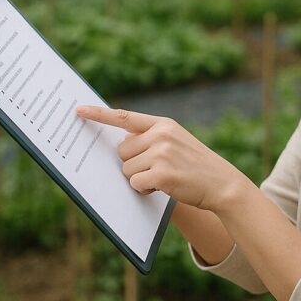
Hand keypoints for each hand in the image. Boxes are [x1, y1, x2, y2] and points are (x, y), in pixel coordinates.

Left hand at [75, 105, 248, 212]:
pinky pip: (135, 183)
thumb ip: (152, 138)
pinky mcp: (161, 173)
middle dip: (133, 164)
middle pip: (122, 151)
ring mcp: (161, 153)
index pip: (124, 117)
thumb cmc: (196, 165)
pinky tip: (163, 187)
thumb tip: (121, 145)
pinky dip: (144, 190)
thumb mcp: (177, 142)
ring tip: (164, 178)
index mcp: (163, 124)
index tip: (78, 110)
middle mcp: (161, 135)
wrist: (222, 183)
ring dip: (139, 179)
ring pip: (126, 169)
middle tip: (156, 169)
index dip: (99, 114)